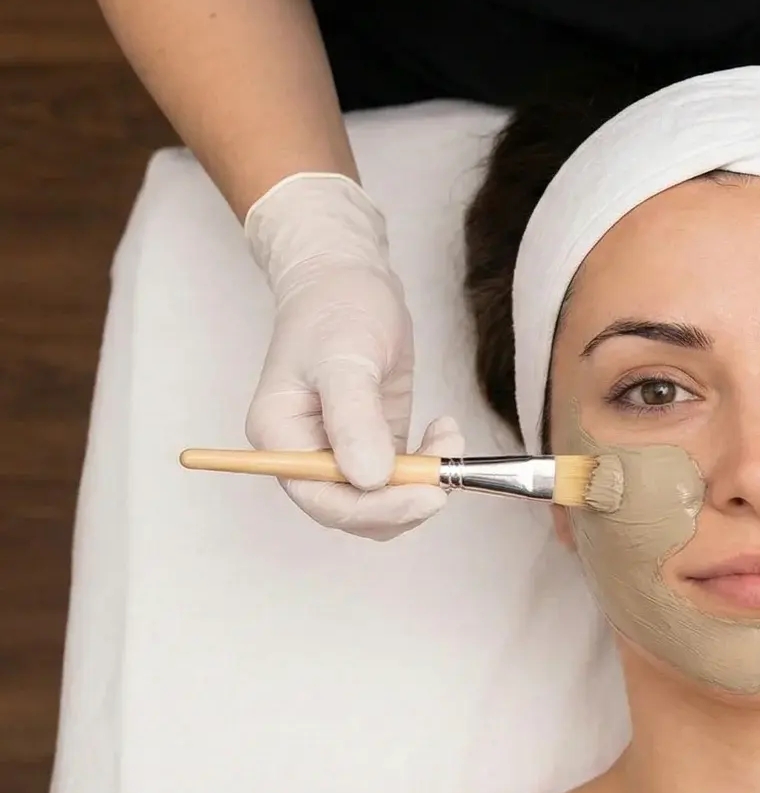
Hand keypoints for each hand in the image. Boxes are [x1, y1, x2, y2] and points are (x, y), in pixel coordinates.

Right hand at [243, 172, 457, 539]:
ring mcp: (338, 451)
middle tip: (447, 475)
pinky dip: (429, 466)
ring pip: (381, 501)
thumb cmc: (337, 310)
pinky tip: (443, 432)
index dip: (376, 509)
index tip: (427, 496)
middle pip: (353, 511)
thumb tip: (370, 478)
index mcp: (279, 436)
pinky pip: (399, 478)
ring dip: (422, 484)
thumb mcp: (346, 359)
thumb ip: (355, 419)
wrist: (348, 281)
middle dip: (404, 502)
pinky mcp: (371, 444)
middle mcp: (303, 453)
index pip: (324, 500)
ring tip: (447, 439)